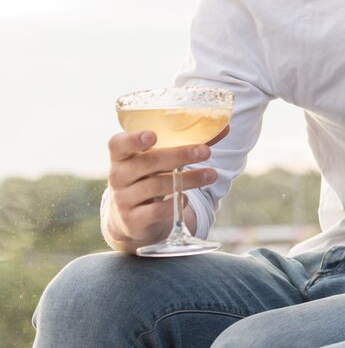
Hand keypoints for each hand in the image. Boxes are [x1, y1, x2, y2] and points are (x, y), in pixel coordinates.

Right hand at [104, 125, 227, 251]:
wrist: (131, 218)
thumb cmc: (150, 177)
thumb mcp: (160, 160)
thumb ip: (188, 142)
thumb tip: (225, 127)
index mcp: (122, 156)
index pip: (118, 144)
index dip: (133, 139)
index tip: (153, 135)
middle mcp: (118, 176)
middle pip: (147, 162)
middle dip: (179, 155)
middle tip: (205, 152)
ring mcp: (123, 199)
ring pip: (157, 186)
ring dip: (188, 179)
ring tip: (212, 175)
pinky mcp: (133, 220)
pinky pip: (156, 211)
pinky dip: (175, 204)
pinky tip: (187, 199)